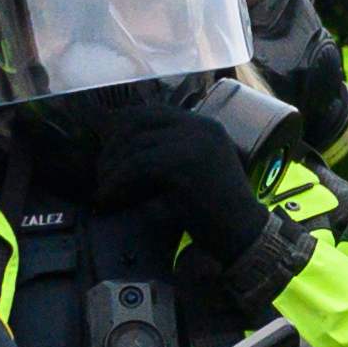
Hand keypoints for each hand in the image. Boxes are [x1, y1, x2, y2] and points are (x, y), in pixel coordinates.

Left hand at [89, 86, 291, 271]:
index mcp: (205, 126)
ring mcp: (194, 144)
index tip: (107, 148)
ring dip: (111, 169)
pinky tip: (109, 198)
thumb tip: (123, 148)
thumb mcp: (198, 169)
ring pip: (134, 146)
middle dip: (113, 147)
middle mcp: (200, 128)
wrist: (244, 234)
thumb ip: (172, 152)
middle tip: (103, 173)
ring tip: (104, 190)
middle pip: (138, 123)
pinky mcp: (184, 166)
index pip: (152, 112)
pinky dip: (117, 183)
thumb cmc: (218, 210)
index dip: (123, 126)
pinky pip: (137, 167)